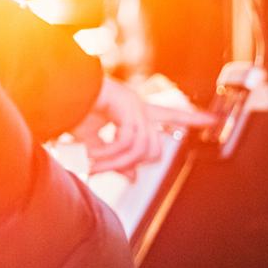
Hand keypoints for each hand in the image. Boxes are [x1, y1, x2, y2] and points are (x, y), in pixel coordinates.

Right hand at [71, 76, 213, 176]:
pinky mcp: (129, 106)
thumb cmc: (69, 110)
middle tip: (101, 168)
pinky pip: (129, 143)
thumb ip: (116, 159)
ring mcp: (136, 106)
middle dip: (131, 164)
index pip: (171, 114)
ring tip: (92, 164)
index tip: (213, 119)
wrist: (54, 90)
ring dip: (115, 162)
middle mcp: (140, 108)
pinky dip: (110, 154)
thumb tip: (132, 177)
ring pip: (142, 149)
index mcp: (134, 111)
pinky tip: (92, 156)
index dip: (191, 117)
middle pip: (155, 149)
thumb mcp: (94, 141)